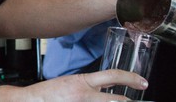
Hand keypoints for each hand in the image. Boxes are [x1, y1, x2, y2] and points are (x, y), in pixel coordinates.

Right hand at [24, 69, 147, 100]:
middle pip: (118, 100)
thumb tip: (108, 88)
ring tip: (114, 101)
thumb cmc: (49, 93)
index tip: (142, 82)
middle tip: (133, 101)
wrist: (32, 101)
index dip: (131, 78)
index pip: (113, 76)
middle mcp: (85, 95)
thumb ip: (89, 85)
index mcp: (82, 82)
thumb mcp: (70, 82)